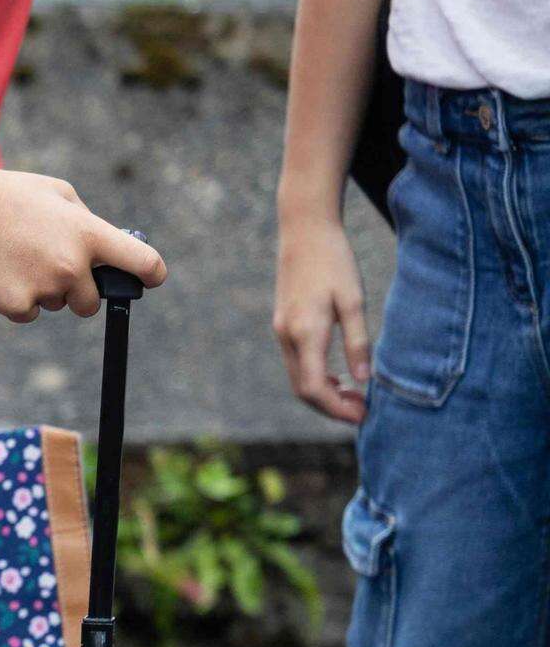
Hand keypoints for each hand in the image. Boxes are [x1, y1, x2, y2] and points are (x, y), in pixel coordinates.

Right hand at [0, 159, 168, 321]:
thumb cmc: (13, 196)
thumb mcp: (61, 194)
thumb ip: (89, 222)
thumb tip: (106, 247)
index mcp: (91, 234)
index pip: (143, 263)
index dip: (150, 275)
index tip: (148, 280)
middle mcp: (73, 266)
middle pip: (91, 303)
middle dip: (78, 292)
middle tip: (52, 270)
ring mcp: (46, 288)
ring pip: (57, 305)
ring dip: (44, 291)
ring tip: (19, 260)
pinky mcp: (17, 305)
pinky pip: (29, 313)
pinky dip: (18, 300)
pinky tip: (4, 273)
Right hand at [272, 215, 370, 423]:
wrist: (303, 231)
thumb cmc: (334, 260)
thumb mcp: (353, 299)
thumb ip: (357, 341)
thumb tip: (364, 380)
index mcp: (305, 332)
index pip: (315, 388)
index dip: (337, 408)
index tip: (364, 415)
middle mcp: (287, 337)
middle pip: (303, 390)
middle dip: (331, 407)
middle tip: (363, 411)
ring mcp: (282, 333)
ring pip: (299, 379)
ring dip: (325, 394)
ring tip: (355, 396)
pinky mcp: (284, 326)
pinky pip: (298, 364)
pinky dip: (318, 378)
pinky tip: (340, 376)